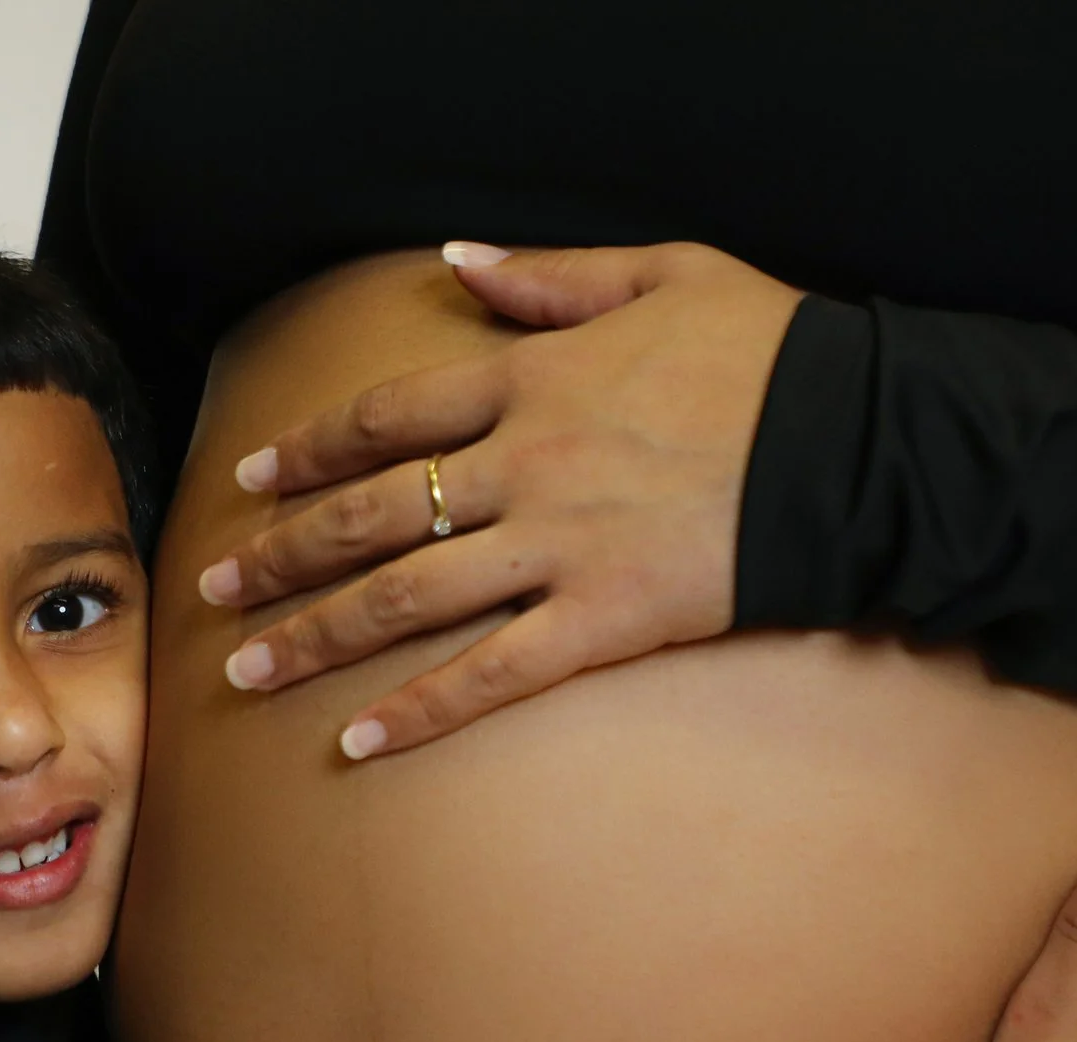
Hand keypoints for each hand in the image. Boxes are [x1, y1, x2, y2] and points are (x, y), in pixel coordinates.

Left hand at [203, 241, 804, 758]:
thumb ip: (551, 274)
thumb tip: (458, 261)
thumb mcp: (664, 274)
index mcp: (531, 382)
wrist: (862, 440)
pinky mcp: (601, 622)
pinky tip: (357, 745)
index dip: (309, 451)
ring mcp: (557, 549)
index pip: (386, 419)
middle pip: (368, 517)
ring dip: (315, 639)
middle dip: (281, 556)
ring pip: (404, 599)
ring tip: (245, 673)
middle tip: (214, 589)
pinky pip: (489, 676)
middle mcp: (523, 467)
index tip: (254, 478)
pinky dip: (418, 713)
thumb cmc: (773, 353)